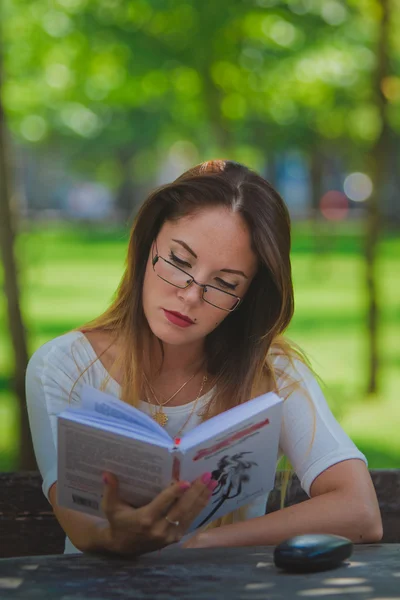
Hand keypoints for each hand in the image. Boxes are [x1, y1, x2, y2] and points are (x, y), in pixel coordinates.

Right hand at [100, 471, 215, 555]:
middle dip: (195, 492)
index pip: (163, 504)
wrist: (122, 547)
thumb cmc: (117, 522)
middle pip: (181, 509)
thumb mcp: (111, 507)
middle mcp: (159, 529)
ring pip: (189, 515)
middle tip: (206, 476)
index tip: (185, 482)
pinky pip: (190, 521)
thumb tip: (107, 474)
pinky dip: (199, 508)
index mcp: (145, 519)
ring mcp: (169, 535)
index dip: (174, 493)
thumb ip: (111, 490)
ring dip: (202, 498)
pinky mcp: (175, 538)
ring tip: (212, 483)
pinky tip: (207, 495)